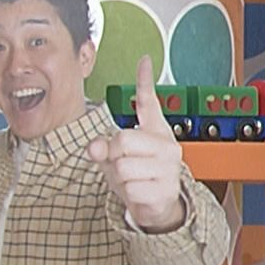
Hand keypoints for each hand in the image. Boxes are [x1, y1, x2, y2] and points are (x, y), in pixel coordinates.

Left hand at [88, 56, 186, 233]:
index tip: (144, 60)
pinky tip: (140, 192)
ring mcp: (169, 168)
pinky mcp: (165, 189)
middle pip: (122, 140)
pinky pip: (130, 188)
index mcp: (157, 133)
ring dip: (120, 178)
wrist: (159, 205)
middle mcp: (167, 147)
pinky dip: (128, 194)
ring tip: (133, 180)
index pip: (150, 103)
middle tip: (122, 163)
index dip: (145, 80)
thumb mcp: (117, 158)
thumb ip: (103, 147)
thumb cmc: (140, 175)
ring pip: (123, 167)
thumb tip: (94, 147)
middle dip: (114, 155)